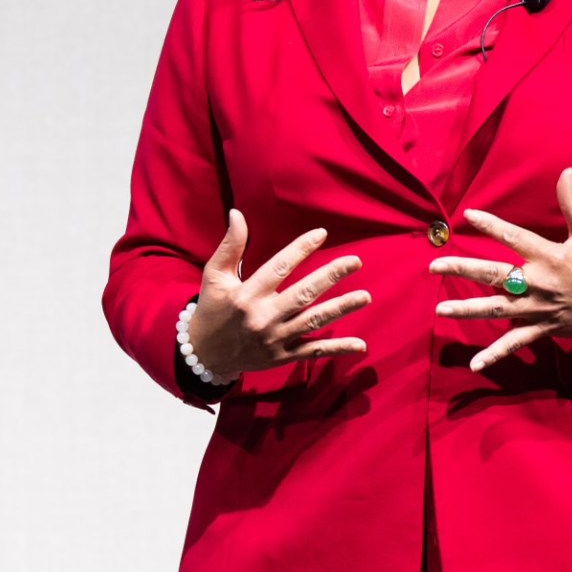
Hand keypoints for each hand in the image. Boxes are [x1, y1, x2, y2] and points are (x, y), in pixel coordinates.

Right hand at [182, 212, 367, 386]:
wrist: (205, 355)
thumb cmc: (212, 309)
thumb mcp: (215, 276)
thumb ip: (230, 246)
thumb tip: (238, 214)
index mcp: (247, 295)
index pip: (279, 267)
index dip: (301, 249)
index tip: (322, 234)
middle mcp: (263, 317)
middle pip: (303, 294)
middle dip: (331, 276)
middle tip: (355, 262)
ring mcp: (275, 339)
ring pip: (313, 321)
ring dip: (341, 309)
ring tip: (365, 297)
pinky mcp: (282, 357)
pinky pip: (314, 352)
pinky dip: (338, 349)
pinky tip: (360, 345)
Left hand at [429, 169, 571, 372]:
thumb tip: (566, 171)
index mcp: (550, 257)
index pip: (514, 238)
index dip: (491, 225)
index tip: (467, 216)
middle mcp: (540, 283)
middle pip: (494, 275)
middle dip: (463, 269)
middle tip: (434, 266)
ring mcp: (539, 309)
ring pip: (497, 310)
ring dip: (467, 310)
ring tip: (440, 310)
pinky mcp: (542, 329)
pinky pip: (515, 343)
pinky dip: (495, 355)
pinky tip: (474, 365)